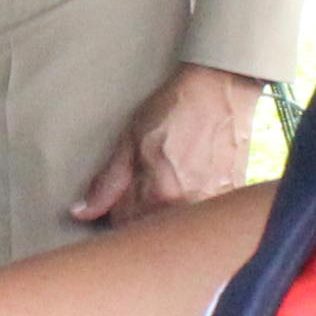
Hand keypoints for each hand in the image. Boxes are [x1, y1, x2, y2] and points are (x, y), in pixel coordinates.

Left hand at [70, 64, 267, 227]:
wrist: (219, 88)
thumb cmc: (172, 108)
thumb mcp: (129, 140)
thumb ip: (107, 183)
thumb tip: (82, 212)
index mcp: (159, 195)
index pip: (127, 225)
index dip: (119, 209)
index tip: (124, 192)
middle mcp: (189, 205)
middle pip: (155, 227)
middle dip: (145, 213)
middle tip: (149, 180)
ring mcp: (215, 200)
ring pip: (179, 221)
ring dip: (171, 208)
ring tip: (174, 175)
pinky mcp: (233, 193)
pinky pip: (205, 211)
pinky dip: (196, 201)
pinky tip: (196, 176)